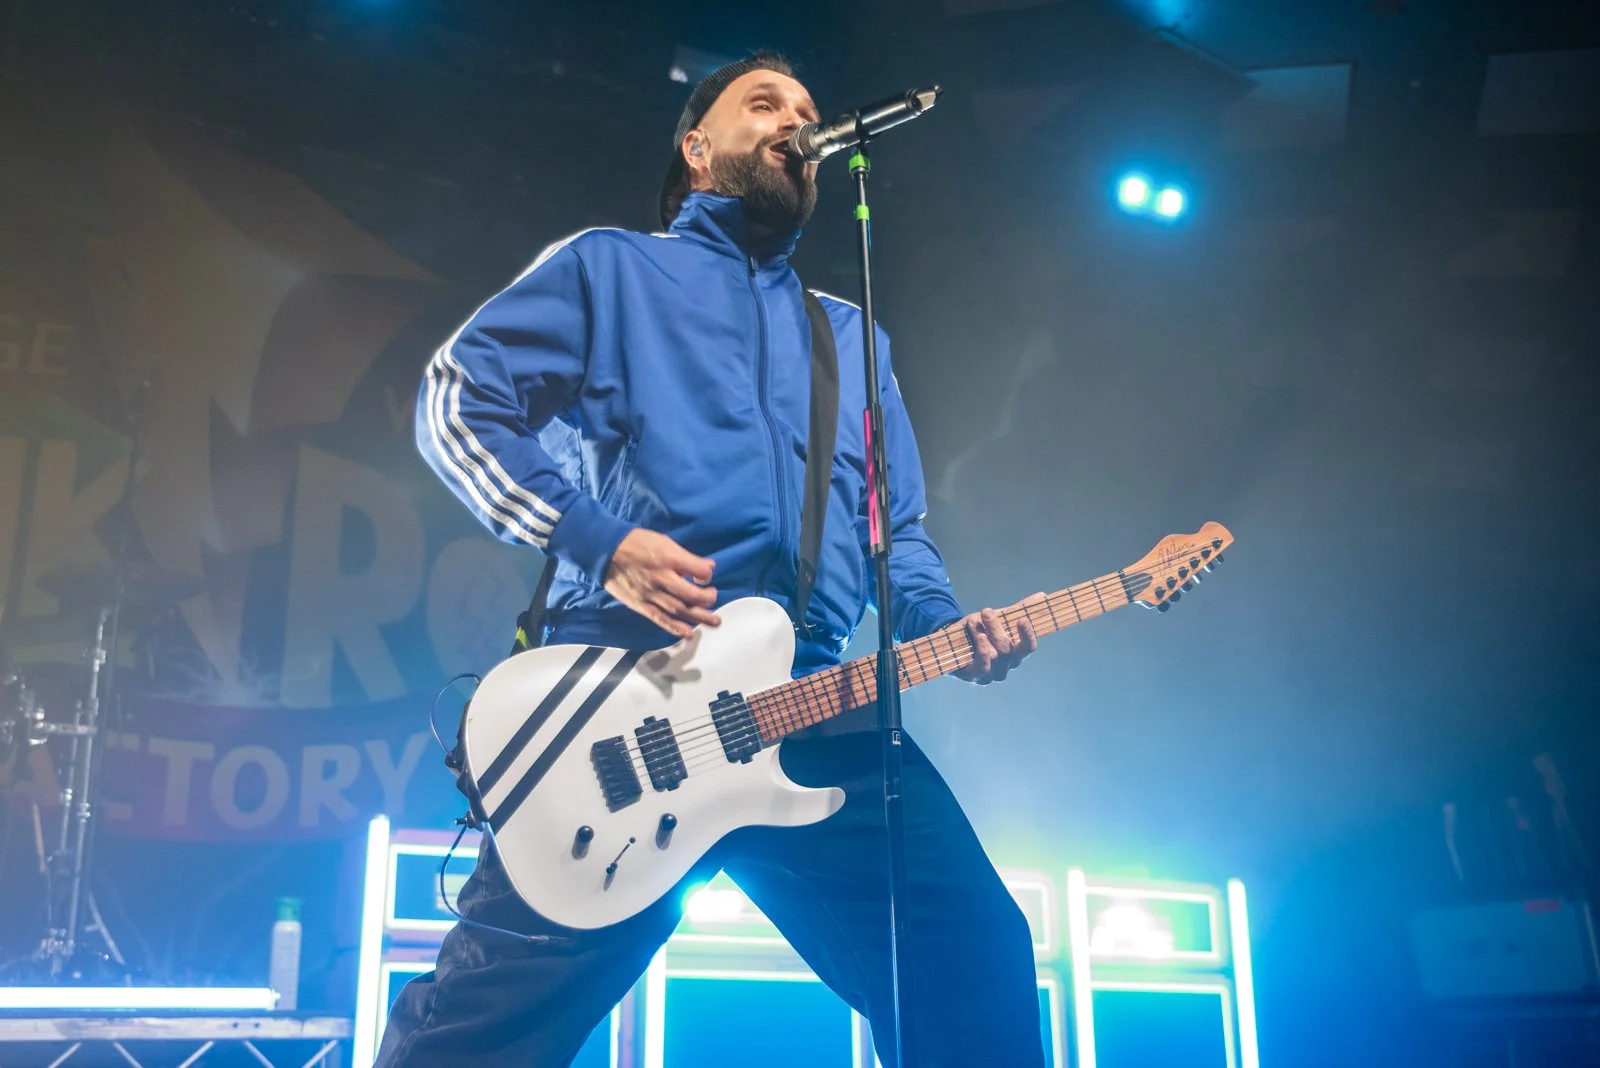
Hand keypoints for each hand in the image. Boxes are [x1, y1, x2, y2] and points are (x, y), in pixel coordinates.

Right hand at [603, 529, 719, 638]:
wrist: (605, 551)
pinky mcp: (640, 604)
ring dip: (699, 617)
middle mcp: (661, 578)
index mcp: (669, 558)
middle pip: (691, 595)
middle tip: (712, 598)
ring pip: (679, 609)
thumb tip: (709, 566)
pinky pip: (660, 618)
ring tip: (714, 621)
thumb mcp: (664, 541)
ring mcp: (650, 593)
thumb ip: (686, 556)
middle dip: (707, 599)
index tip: (705, 578)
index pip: (698, 572)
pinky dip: (675, 627)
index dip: (706, 576)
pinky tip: (688, 633)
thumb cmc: (636, 543)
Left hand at [953, 593, 1043, 684]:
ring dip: (983, 633)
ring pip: (995, 655)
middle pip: (1008, 649)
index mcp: (1016, 654)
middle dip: (997, 628)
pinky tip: (978, 636)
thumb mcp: (998, 619)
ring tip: (973, 620)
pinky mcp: (976, 677)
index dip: (1027, 635)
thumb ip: (1018, 609)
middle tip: (986, 611)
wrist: (952, 643)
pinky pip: (984, 665)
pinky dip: (981, 649)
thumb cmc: (979, 631)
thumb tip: (1042, 596)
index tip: (1022, 619)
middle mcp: (1006, 667)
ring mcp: (991, 675)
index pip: (1028, 648)